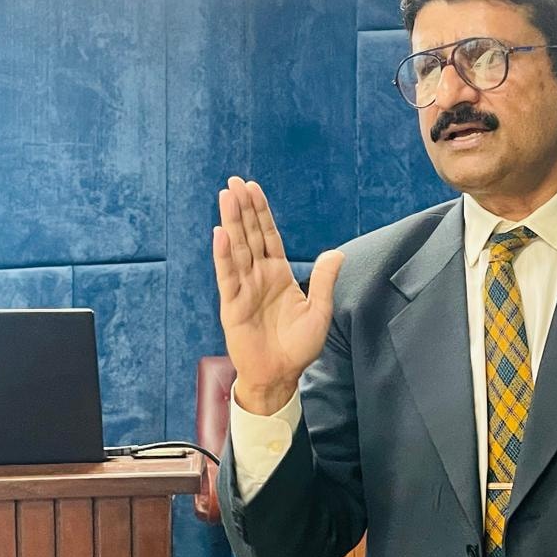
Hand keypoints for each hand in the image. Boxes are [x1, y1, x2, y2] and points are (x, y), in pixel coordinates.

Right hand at [212, 177, 343, 414]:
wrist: (280, 375)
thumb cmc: (298, 346)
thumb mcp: (319, 311)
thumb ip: (324, 280)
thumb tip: (337, 252)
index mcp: (278, 274)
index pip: (268, 236)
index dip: (261, 212)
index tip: (253, 188)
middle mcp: (258, 276)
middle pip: (249, 235)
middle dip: (243, 208)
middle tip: (234, 181)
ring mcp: (244, 288)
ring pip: (236, 249)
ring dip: (231, 222)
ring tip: (226, 197)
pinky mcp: (232, 304)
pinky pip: (228, 275)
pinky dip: (223, 255)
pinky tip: (220, 234)